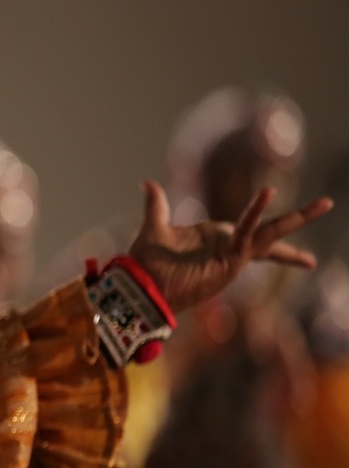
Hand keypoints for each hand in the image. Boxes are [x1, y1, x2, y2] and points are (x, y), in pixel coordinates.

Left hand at [127, 180, 331, 312]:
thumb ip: (157, 205)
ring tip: (325, 204)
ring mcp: (233, 257)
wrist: (139, 284)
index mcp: (217, 237)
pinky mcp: (230, 263)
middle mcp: (229, 246)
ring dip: (296, 218)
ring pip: (270, 234)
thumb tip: (147, 183)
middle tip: (328, 203)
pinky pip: (246, 235)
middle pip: (271, 231)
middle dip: (299, 218)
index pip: (250, 227)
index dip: (266, 216)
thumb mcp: (155, 225)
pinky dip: (254, 215)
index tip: (278, 200)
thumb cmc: (146, 262)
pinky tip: (267, 194)